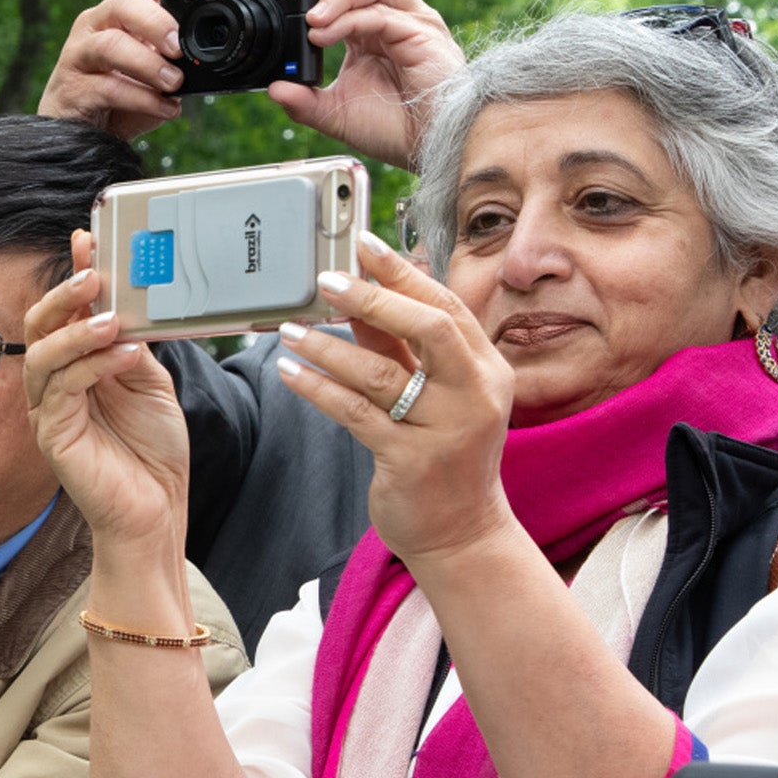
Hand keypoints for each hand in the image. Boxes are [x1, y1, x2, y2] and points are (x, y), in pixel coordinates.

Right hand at [22, 230, 189, 557]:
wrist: (155, 511)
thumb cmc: (152, 452)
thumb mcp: (150, 383)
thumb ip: (133, 344)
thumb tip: (127, 304)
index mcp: (76, 367)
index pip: (66, 312)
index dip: (74, 274)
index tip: (88, 239)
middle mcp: (54, 385)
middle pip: (40, 326)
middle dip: (65, 294)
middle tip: (94, 273)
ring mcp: (49, 411)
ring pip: (44, 355)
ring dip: (79, 330)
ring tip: (113, 316)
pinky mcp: (53, 436)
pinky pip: (62, 390)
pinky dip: (92, 367)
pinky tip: (124, 356)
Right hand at [38, 0, 196, 141]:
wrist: (76, 138)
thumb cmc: (117, 101)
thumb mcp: (152, 75)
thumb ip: (173, 62)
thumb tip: (205, 65)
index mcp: (121, 15)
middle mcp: (96, 25)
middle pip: (124, 3)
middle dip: (156, 22)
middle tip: (178, 48)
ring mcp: (79, 54)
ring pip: (112, 45)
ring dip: (148, 64)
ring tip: (174, 84)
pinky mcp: (71, 87)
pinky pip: (108, 87)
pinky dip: (142, 99)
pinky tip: (164, 109)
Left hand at [268, 0, 462, 169]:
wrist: (429, 147)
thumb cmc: (395, 128)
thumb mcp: (336, 114)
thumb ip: (304, 101)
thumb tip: (274, 89)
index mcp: (373, 25)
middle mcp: (395, 14)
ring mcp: (411, 20)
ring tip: (310, 20)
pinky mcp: (422, 33)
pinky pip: (381, 12)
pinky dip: (348, 19)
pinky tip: (324, 35)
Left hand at [272, 233, 515, 567]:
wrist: (461, 532)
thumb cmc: (444, 454)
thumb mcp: (436, 395)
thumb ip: (402, 348)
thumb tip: (360, 297)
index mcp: (486, 369)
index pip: (445, 307)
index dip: (403, 272)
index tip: (363, 245)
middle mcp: (475, 393)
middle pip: (426, 328)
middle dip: (374, 297)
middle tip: (327, 280)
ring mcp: (446, 428)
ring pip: (380, 372)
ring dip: (328, 347)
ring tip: (290, 332)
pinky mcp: (410, 460)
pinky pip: (355, 413)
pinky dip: (319, 389)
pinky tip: (291, 373)